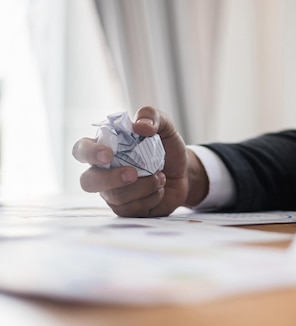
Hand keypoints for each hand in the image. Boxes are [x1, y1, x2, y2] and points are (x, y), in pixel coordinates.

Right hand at [72, 106, 207, 216]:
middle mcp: (103, 172)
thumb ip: (151, 116)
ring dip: (144, 186)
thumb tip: (139, 125)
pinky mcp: (126, 209)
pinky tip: (160, 189)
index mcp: (104, 147)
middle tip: (133, 173)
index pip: (81, 150)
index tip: (108, 154)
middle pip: (88, 182)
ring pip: (115, 197)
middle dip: (110, 179)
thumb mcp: (164, 125)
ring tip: (161, 177)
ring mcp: (113, 193)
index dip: (89, 153)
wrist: (184, 172)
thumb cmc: (167, 147)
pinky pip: (132, 209)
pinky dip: (152, 197)